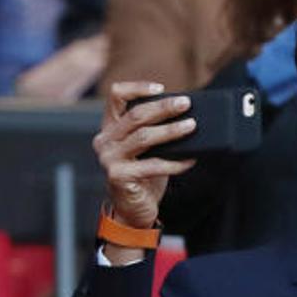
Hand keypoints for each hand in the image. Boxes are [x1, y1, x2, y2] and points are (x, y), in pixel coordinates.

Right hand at [92, 82, 196, 258]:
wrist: (133, 209)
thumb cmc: (144, 174)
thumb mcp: (148, 149)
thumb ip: (156, 131)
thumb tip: (187, 115)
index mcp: (110, 127)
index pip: (116, 96)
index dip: (137, 88)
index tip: (161, 88)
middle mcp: (105, 140)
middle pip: (135, 115)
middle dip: (163, 108)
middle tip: (186, 103)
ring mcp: (109, 158)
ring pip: (144, 137)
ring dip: (171, 131)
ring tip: (192, 125)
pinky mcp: (119, 176)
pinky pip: (153, 165)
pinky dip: (175, 162)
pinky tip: (191, 160)